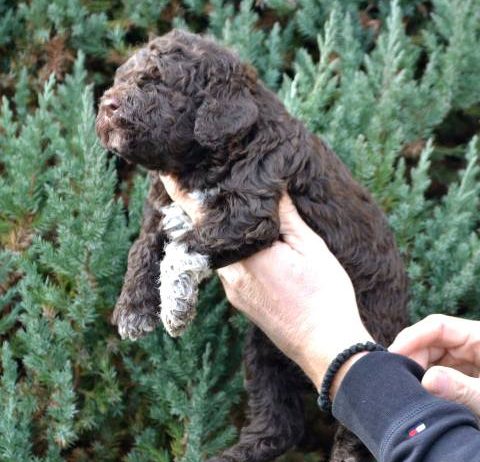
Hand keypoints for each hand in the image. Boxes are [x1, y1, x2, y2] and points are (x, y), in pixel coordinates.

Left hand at [160, 175, 372, 393]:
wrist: (325, 346)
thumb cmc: (325, 295)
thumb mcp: (312, 248)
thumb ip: (286, 217)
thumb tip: (271, 187)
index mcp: (245, 256)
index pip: (204, 218)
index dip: (183, 194)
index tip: (166, 173)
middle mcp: (229, 275)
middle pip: (205, 235)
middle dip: (204, 210)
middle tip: (204, 184)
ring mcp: (232, 291)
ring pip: (216, 252)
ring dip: (216, 232)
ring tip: (227, 210)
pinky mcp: (239, 302)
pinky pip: (226, 267)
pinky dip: (228, 250)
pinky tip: (245, 243)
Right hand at [389, 314, 479, 416]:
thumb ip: (464, 389)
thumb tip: (427, 380)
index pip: (438, 326)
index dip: (412, 337)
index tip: (393, 354)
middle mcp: (474, 345)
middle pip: (432, 341)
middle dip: (414, 356)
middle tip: (399, 377)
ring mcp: (472, 360)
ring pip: (435, 357)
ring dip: (420, 369)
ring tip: (409, 385)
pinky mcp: (471, 376)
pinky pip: (443, 372)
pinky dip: (431, 380)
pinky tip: (422, 391)